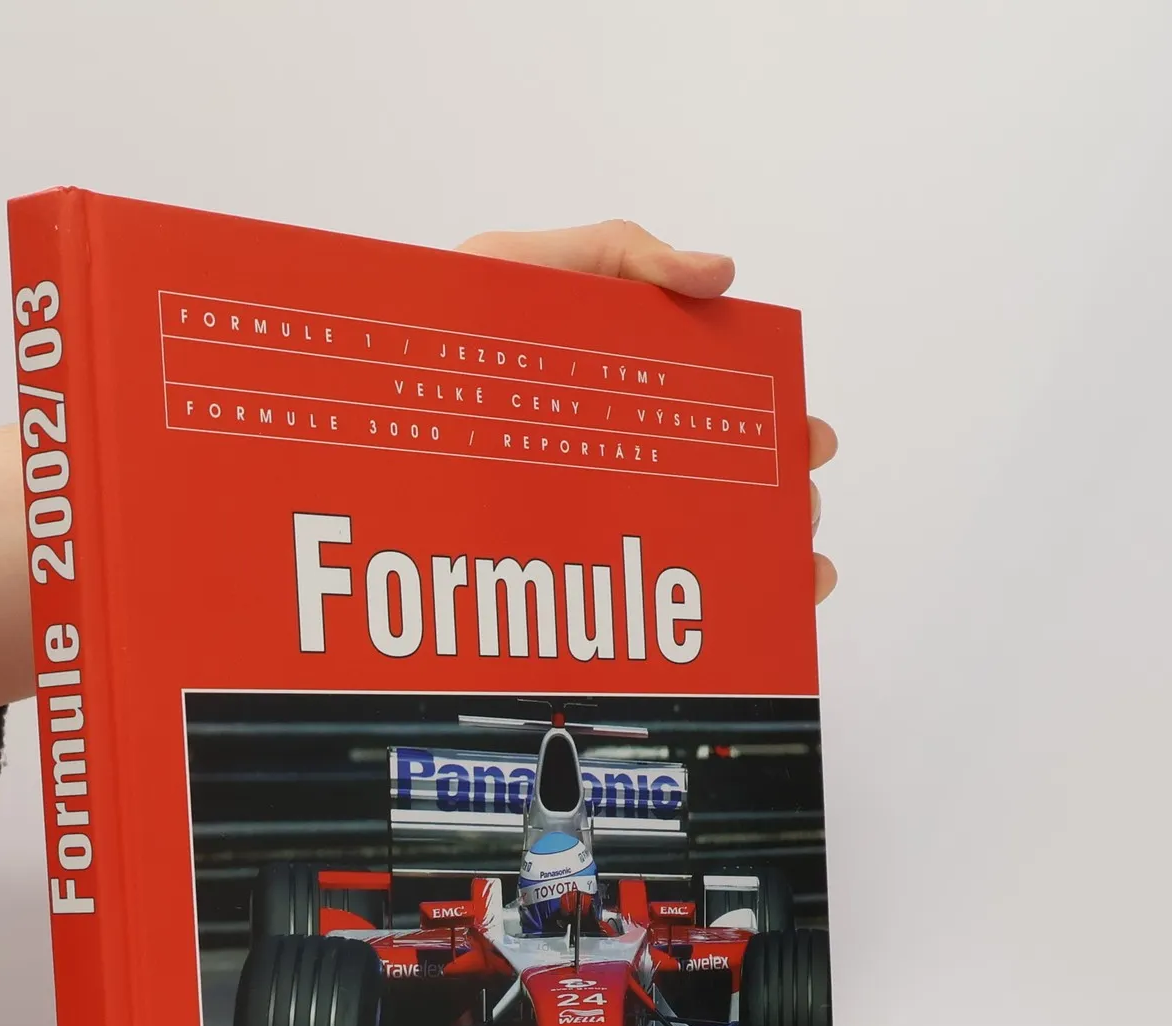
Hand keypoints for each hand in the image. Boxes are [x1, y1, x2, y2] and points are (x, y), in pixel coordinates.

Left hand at [457, 221, 838, 604]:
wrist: (362, 389)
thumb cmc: (441, 319)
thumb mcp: (530, 265)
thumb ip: (625, 255)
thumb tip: (722, 274)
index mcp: (628, 382)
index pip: (723, 412)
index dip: (777, 428)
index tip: (810, 443)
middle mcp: (619, 455)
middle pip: (725, 486)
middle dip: (779, 503)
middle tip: (797, 514)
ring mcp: (589, 512)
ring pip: (692, 546)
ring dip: (752, 561)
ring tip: (782, 575)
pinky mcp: (552, 563)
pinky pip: (628, 602)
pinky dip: (687, 618)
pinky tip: (734, 624)